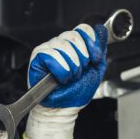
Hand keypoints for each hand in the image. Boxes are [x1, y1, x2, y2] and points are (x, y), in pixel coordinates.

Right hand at [23, 23, 108, 138]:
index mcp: (74, 45)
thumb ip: (100, 49)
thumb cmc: (76, 92)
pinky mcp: (38, 56)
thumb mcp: (96, 69)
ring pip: (64, 45)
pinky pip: (52, 54)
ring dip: (71, 66)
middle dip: (82, 58)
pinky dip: (60, 69)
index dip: (92, 43)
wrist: (64, 109)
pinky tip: (61, 78)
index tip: (94, 59)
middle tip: (79, 72)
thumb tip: (101, 30)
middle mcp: (61, 43)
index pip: (84, 29)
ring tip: (70, 77)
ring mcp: (48, 48)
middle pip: (74, 35)